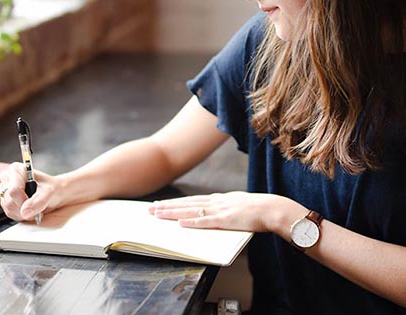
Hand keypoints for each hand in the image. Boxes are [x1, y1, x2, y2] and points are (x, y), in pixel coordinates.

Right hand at [0, 162, 62, 220]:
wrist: (57, 193)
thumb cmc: (53, 187)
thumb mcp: (50, 191)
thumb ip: (39, 201)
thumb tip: (25, 212)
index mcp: (17, 170)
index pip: (14, 190)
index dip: (24, 201)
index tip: (36, 205)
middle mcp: (8, 178)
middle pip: (9, 201)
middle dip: (25, 209)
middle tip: (38, 207)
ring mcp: (5, 190)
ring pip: (9, 209)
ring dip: (24, 213)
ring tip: (35, 208)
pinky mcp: (6, 201)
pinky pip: (10, 213)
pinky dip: (21, 215)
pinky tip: (30, 210)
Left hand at [148, 191, 306, 232]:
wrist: (273, 209)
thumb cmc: (259, 210)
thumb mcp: (238, 206)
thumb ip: (225, 209)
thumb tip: (214, 214)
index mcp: (219, 199)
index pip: (192, 200)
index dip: (175, 203)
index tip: (161, 204)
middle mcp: (216, 202)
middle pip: (186, 203)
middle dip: (167, 206)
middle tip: (150, 209)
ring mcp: (220, 210)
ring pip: (191, 211)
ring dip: (173, 213)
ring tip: (157, 214)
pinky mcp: (226, 220)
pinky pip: (205, 222)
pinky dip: (191, 222)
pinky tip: (179, 223)